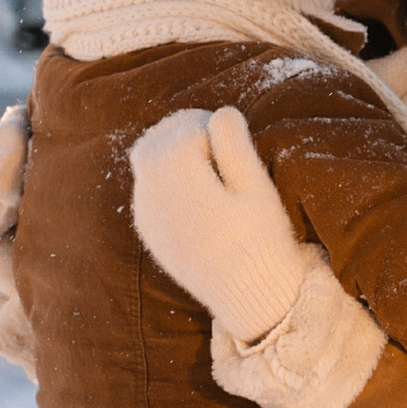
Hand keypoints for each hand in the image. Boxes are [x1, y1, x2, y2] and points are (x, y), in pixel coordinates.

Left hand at [130, 107, 315, 344]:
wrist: (247, 295)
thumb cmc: (260, 240)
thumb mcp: (256, 189)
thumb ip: (235, 146)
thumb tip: (221, 112)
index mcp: (179, 180)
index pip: (182, 129)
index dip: (209, 125)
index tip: (234, 136)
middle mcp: (153, 196)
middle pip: (156, 140)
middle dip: (185, 132)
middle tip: (220, 141)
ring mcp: (147, 216)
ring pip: (146, 163)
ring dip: (173, 153)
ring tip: (211, 164)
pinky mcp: (150, 232)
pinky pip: (146, 188)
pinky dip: (166, 177)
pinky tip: (197, 189)